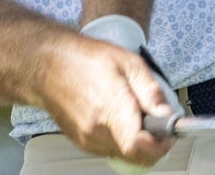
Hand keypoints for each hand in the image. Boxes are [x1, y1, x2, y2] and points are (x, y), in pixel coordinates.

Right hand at [68, 15, 181, 171]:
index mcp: (110, 108)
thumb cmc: (82, 58)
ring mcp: (87, 139)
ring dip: (137, 141)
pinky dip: (122, 139)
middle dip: (153, 142)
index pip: (140, 147)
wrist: (45, 64)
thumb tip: (168, 113)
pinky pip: (111, 149)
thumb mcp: (126, 61)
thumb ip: (150, 90)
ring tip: (135, 114)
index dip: (161, 145)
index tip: (169, 132)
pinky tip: (118, 116)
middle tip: (157, 121)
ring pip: (125, 154)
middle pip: (136, 155)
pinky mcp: (82, 142)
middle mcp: (97, 130)